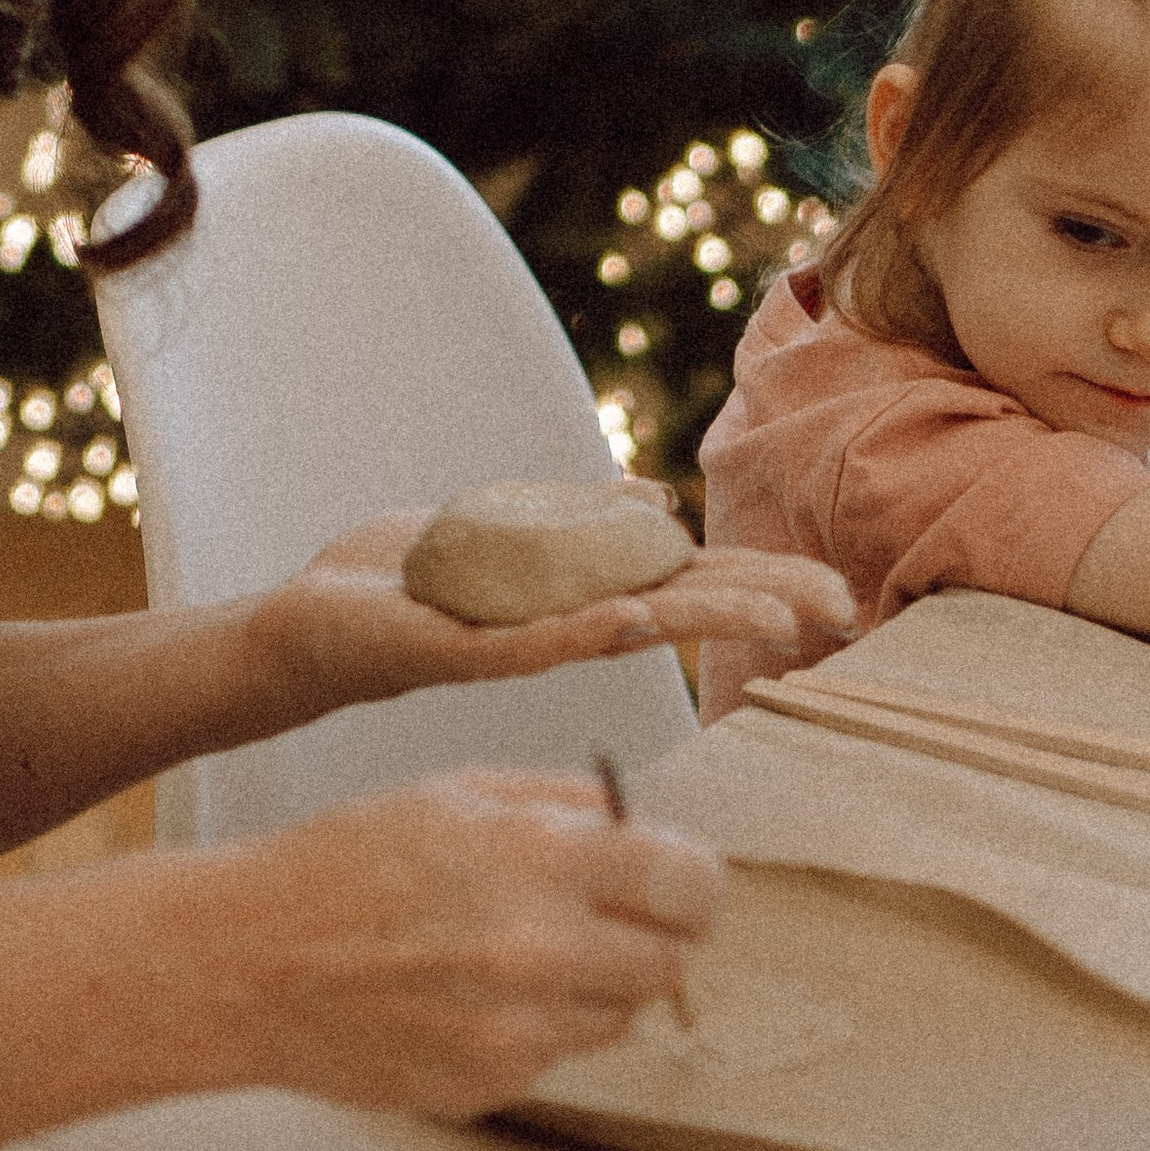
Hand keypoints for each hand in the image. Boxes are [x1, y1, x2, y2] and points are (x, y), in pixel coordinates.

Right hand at [218, 768, 722, 1115]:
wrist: (252, 962)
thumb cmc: (349, 861)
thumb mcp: (457, 793)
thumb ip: (565, 804)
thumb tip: (643, 825)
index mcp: (539, 858)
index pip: (690, 882)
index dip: (690, 877)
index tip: (675, 877)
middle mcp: (540, 951)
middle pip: (672, 960)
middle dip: (651, 932)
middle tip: (606, 913)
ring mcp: (517, 1031)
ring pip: (623, 1014)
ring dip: (596, 982)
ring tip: (518, 948)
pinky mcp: (491, 1084)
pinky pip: (559, 1053)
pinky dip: (539, 1024)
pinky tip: (472, 991)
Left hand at [243, 499, 854, 727]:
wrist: (308, 624)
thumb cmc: (402, 582)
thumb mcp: (502, 528)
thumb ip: (577, 517)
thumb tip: (655, 498)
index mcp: (577, 589)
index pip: (686, 578)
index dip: (757, 578)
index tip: (830, 590)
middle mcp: (563, 621)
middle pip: (681, 605)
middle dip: (761, 602)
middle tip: (841, 610)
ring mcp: (521, 640)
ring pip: (632, 625)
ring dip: (705, 614)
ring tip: (779, 615)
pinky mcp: (466, 652)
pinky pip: (542, 639)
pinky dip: (595, 626)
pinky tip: (644, 617)